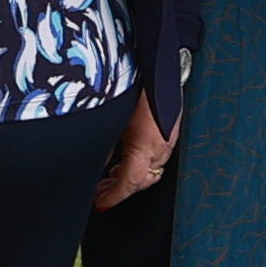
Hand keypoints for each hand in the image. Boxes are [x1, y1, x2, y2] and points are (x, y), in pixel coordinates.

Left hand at [92, 93, 171, 208]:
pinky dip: (139, 163)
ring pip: (150, 170)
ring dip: (130, 177)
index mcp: (146, 144)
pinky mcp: (170, 129)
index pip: (130, 183)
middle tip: (99, 193)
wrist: (159, 62)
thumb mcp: (113, 116)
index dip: (113, 196)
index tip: (99, 204)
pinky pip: (155, 156)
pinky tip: (125, 157)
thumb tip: (96, 162)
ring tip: (109, 177)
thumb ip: (105, 143)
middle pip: (142, 181)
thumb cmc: (136, 83)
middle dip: (120, 190)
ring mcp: (168, 138)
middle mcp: (161, 145)